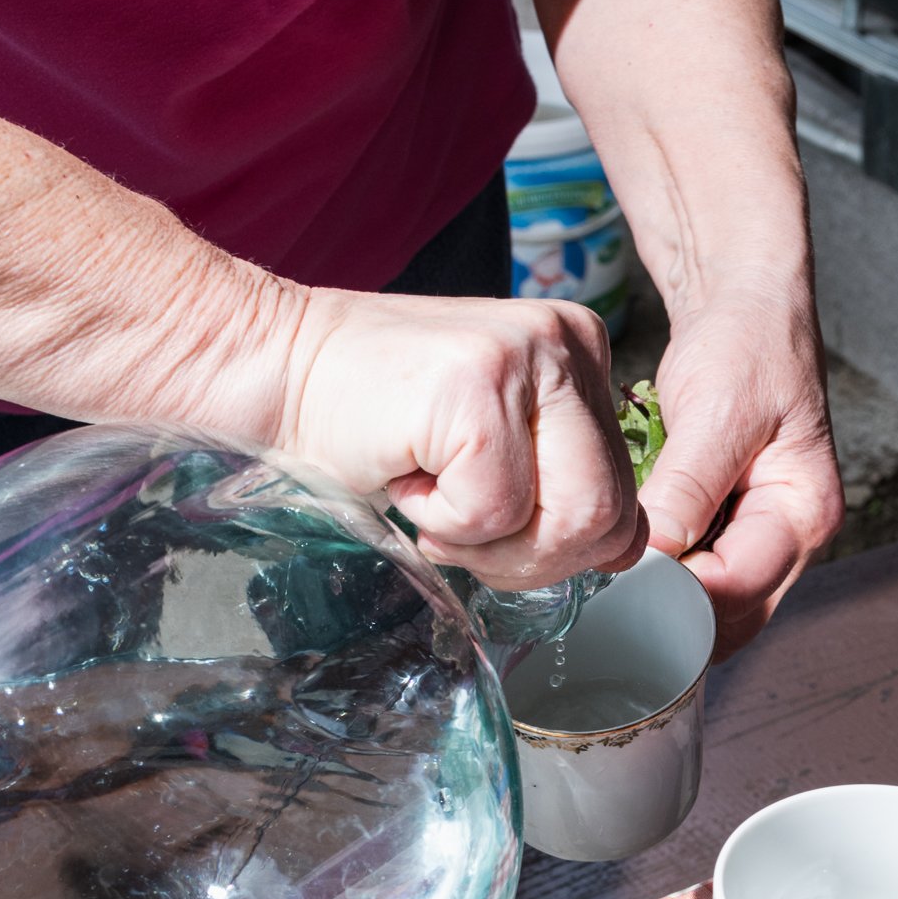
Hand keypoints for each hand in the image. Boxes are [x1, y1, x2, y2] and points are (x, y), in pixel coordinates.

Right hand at [271, 287, 643, 587]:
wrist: (271, 371)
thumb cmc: (374, 423)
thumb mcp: (494, 458)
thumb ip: (563, 492)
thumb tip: (627, 553)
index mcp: (583, 358)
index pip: (626, 502)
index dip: (553, 546)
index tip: (483, 514)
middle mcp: (572, 343)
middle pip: (610, 517)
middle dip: (528, 555)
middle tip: (454, 520)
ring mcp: (532, 355)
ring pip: (572, 519)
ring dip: (488, 541)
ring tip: (433, 492)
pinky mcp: (482, 384)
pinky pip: (495, 512)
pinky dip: (440, 520)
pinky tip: (403, 467)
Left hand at [639, 280, 841, 655]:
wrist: (747, 306)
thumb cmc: (750, 344)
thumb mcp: (719, 410)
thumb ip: (687, 487)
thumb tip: (653, 555)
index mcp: (804, 511)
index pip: (736, 587)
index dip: (676, 595)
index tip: (619, 584)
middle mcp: (792, 536)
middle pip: (730, 614)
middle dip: (671, 613)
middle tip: (606, 596)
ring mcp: (762, 535)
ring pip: (712, 605)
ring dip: (665, 598)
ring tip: (613, 579)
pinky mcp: (732, 526)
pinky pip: (696, 574)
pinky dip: (664, 574)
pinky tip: (631, 558)